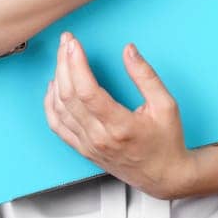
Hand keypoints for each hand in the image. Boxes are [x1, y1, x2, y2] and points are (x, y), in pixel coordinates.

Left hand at [43, 31, 192, 199]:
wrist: (164, 176)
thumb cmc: (167, 142)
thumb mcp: (166, 105)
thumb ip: (146, 76)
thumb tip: (129, 51)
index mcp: (120, 127)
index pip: (87, 91)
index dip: (76, 64)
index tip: (74, 43)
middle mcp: (99, 138)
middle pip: (69, 96)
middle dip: (64, 63)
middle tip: (65, 42)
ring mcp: (88, 146)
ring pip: (59, 109)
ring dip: (57, 80)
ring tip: (61, 58)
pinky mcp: (83, 150)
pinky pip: (58, 127)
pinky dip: (50, 105)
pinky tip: (53, 87)